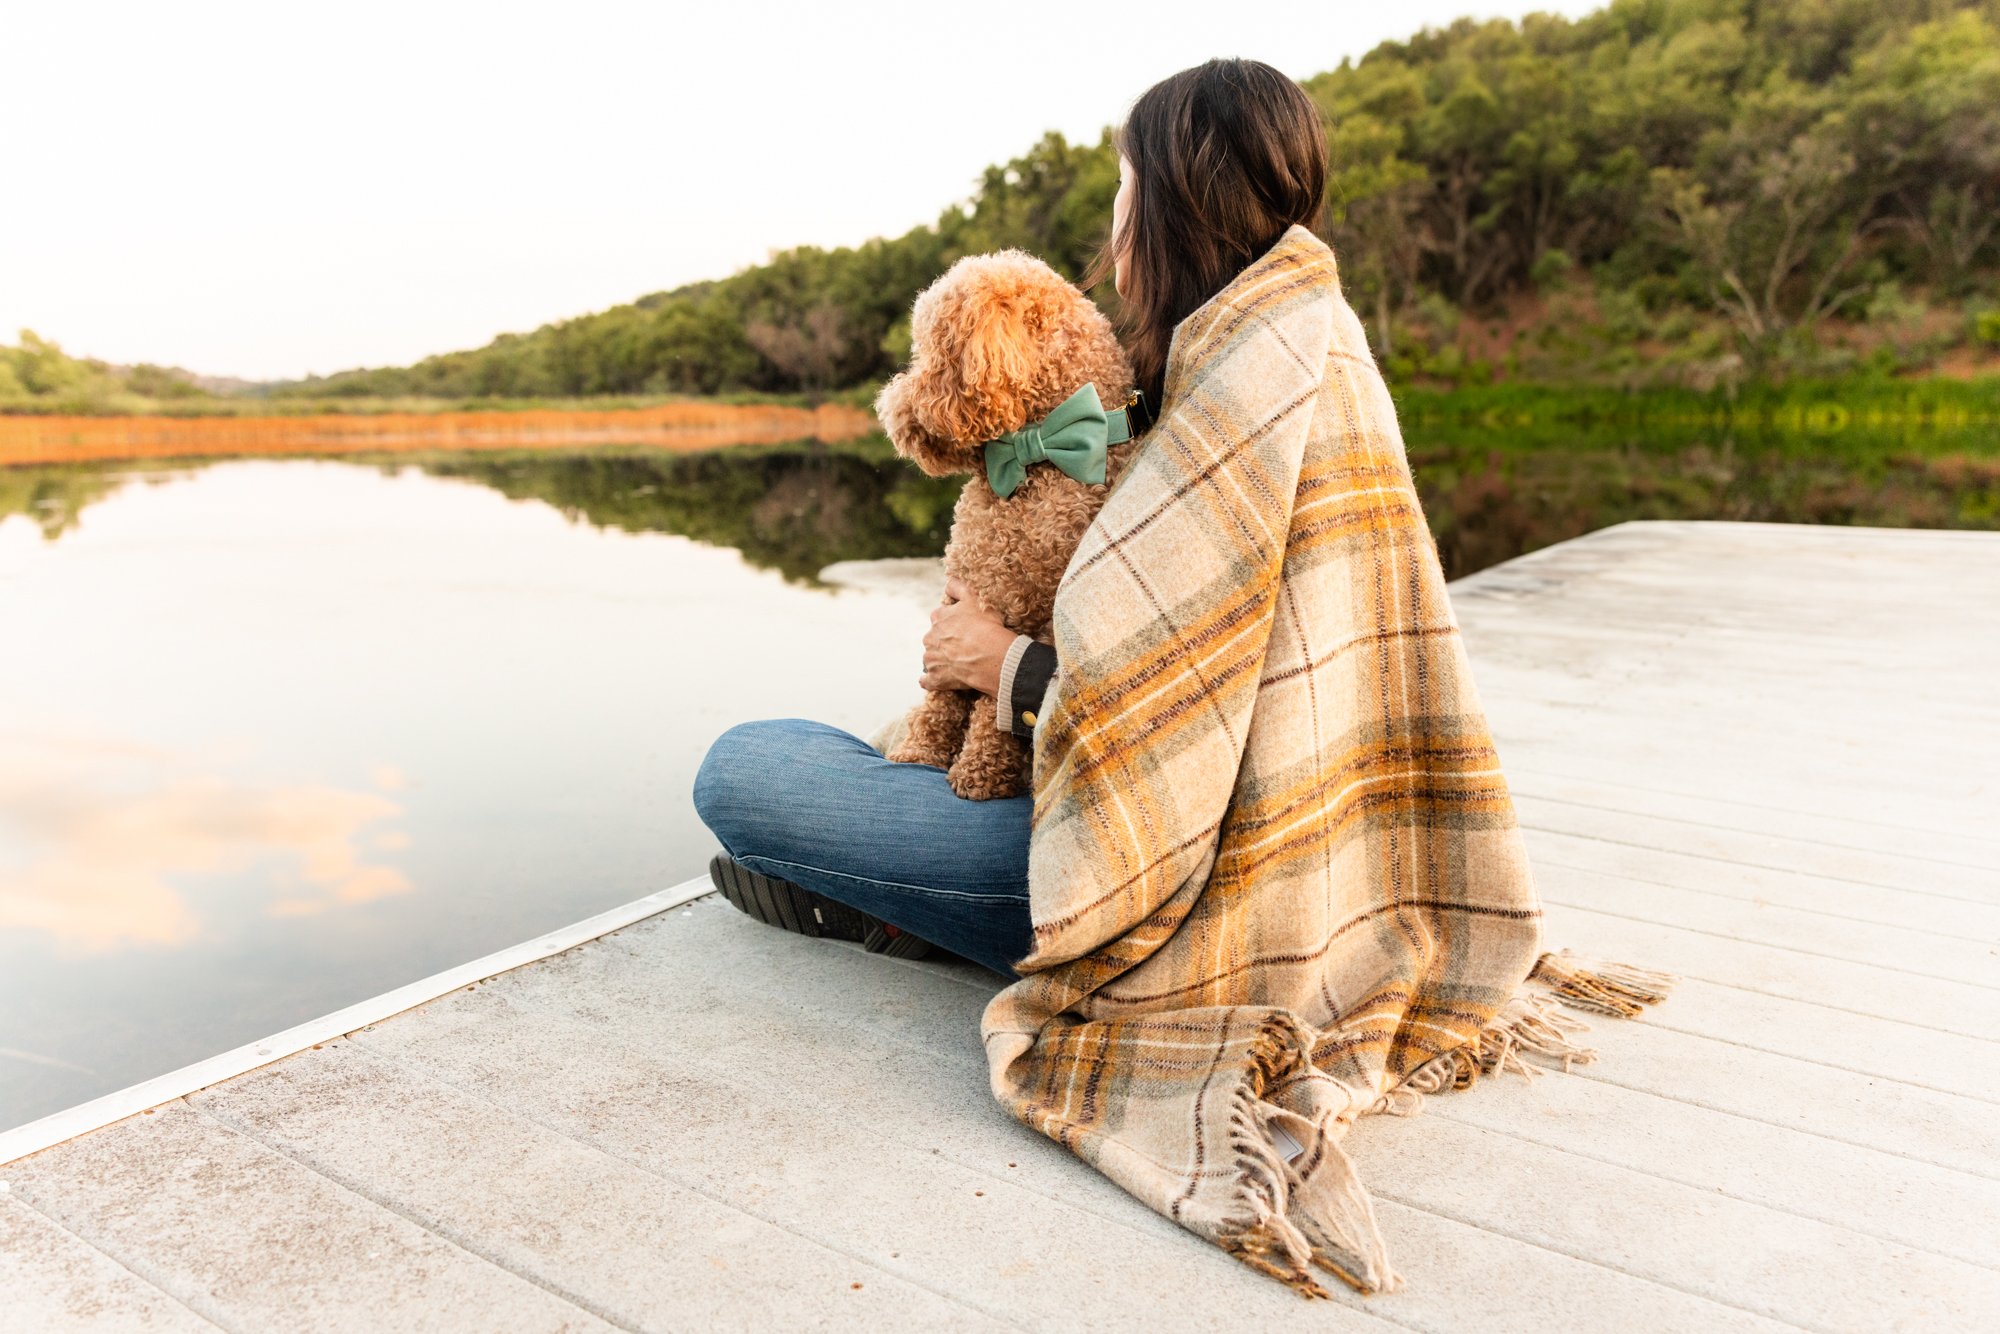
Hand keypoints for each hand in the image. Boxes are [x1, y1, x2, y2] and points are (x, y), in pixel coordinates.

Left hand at [918, 576, 1016, 697]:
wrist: (990, 656)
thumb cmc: (985, 626)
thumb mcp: (974, 598)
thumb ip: (958, 587)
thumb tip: (948, 582)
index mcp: (938, 617)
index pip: (940, 617)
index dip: (951, 622)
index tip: (962, 628)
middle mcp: (930, 637)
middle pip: (934, 638)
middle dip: (944, 641)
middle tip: (962, 646)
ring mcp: (931, 659)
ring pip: (930, 658)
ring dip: (939, 660)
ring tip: (957, 664)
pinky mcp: (936, 678)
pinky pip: (927, 681)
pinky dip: (930, 681)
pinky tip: (936, 681)